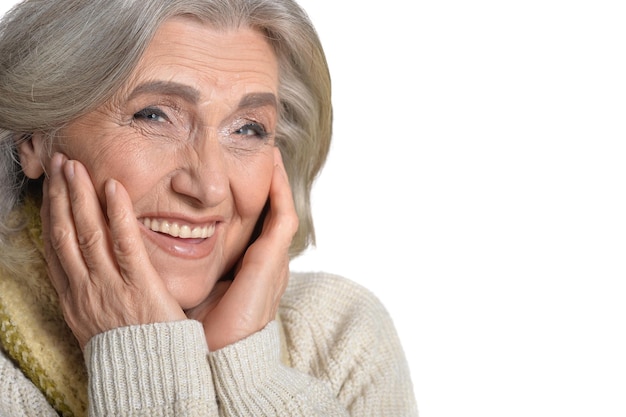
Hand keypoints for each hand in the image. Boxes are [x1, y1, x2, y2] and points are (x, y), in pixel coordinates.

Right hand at [42, 153, 185, 348]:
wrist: (150, 376)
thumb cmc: (132, 347)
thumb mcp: (96, 323)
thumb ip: (90, 293)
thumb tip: (85, 270)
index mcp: (75, 298)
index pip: (56, 248)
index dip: (51, 214)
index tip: (50, 188)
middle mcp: (85, 289)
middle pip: (65, 234)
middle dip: (60, 196)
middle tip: (59, 163)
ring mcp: (110, 287)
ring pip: (87, 234)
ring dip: (79, 196)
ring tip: (75, 166)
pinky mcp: (139, 286)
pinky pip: (125, 244)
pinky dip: (117, 214)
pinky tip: (113, 187)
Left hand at [185, 147, 297, 350]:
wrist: (220, 355)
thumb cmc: (205, 329)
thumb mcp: (197, 290)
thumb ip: (191, 268)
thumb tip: (163, 247)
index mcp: (250, 269)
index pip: (256, 226)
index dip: (252, 200)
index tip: (237, 176)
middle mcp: (267, 261)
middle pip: (272, 213)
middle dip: (269, 183)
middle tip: (259, 154)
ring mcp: (273, 259)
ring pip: (281, 209)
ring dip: (277, 180)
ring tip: (268, 152)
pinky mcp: (273, 258)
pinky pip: (283, 215)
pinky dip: (280, 189)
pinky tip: (273, 166)